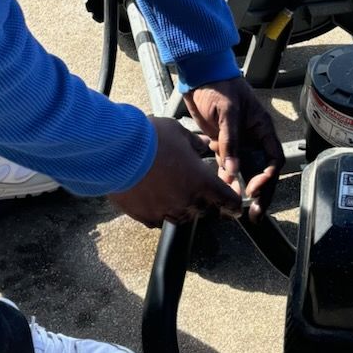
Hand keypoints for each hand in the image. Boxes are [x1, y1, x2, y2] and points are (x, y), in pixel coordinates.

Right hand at [110, 117, 240, 227]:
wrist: (116, 151)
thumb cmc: (150, 138)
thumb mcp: (178, 132)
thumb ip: (194, 143)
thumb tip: (203, 145)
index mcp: (200, 181)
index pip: (226, 199)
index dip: (233, 203)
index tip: (235, 207)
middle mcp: (186, 200)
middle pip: (205, 210)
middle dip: (205, 201)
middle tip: (198, 189)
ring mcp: (166, 211)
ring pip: (183, 216)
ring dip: (184, 207)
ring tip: (174, 192)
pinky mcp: (146, 217)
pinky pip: (159, 220)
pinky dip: (161, 212)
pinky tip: (155, 199)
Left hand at [184, 75, 282, 215]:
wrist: (200, 75)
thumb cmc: (219, 86)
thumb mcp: (227, 112)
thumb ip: (230, 141)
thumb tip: (233, 170)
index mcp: (262, 129)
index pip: (273, 160)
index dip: (268, 178)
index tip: (254, 189)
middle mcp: (254, 138)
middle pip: (263, 171)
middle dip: (261, 192)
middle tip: (256, 213)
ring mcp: (239, 142)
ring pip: (246, 171)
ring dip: (242, 188)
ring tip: (237, 208)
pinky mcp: (223, 143)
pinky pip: (229, 165)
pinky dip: (227, 178)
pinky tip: (222, 189)